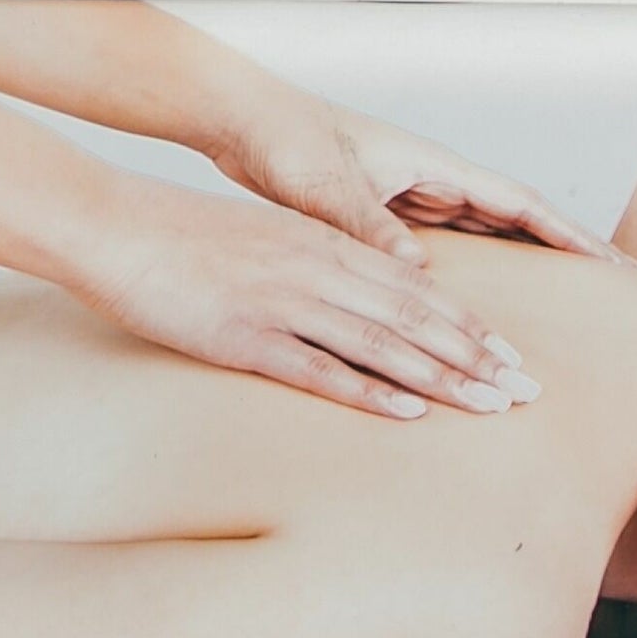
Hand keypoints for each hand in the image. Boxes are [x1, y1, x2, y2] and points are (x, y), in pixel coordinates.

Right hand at [75, 173, 542, 420]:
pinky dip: (368, 391)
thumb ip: (306, 260)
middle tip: (527, 390)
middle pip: (411, 316)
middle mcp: (310, 269)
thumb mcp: (255, 234)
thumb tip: (346, 293)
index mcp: (316, 242)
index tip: (509, 354)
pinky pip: (317, 369)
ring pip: (381, 344)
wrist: (108, 225)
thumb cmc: (173, 232)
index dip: (467, 323)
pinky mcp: (243, 337)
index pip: (412, 287)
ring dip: (442, 379)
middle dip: (476, 356)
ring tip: (491, 407)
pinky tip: (408, 412)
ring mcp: (279, 303)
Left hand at [209, 98, 616, 270]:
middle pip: (517, 218)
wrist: (240, 121)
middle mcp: (430, 177)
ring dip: (526, 258)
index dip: (573, 236)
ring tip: (571, 296)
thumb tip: (418, 268)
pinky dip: (475, 261)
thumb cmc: (283, 139)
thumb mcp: (326, 187)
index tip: (622, 265)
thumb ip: (370, 225)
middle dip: (568, 250)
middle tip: (621, 286)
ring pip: (485, 230)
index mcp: (432, 165)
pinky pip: (446, 238)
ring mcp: (410, 191)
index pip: (522, 204)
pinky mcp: (383, 206)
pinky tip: (485, 290)